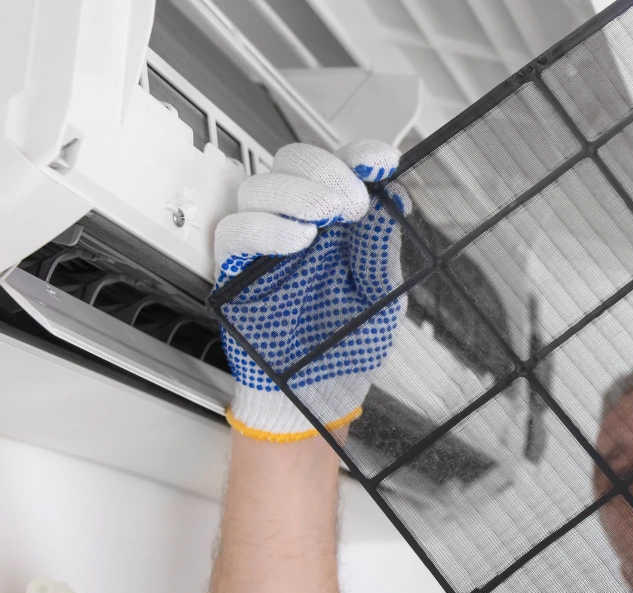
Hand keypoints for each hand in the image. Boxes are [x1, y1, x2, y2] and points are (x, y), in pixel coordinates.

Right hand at [212, 140, 408, 441]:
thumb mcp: (381, 294)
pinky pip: (235, 230)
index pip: (340, 167)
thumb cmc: (348, 345)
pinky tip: (298, 241)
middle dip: (324, 170)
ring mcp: (265, 244)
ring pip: (260, 187)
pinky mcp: (236, 270)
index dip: (358, 155)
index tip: (382, 160)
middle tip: (351, 203)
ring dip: (296, 193)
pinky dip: (266, 228)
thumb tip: (393, 194)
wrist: (321, 395)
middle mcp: (299, 224)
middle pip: (292, 162)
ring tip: (326, 218)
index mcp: (338, 224)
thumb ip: (382, 246)